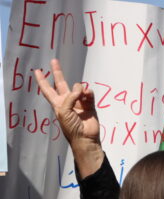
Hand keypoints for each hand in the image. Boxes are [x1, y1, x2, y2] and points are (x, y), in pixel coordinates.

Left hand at [35, 59, 102, 176]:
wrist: (85, 137)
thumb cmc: (71, 126)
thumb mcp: (64, 110)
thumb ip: (71, 97)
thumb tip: (81, 88)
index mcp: (58, 103)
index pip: (47, 89)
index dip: (42, 80)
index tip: (37, 71)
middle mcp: (67, 101)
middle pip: (61, 84)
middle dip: (58, 73)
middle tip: (54, 61)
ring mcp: (79, 103)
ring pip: (78, 88)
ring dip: (80, 89)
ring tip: (82, 94)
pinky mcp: (90, 105)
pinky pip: (89, 94)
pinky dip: (88, 93)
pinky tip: (88, 96)